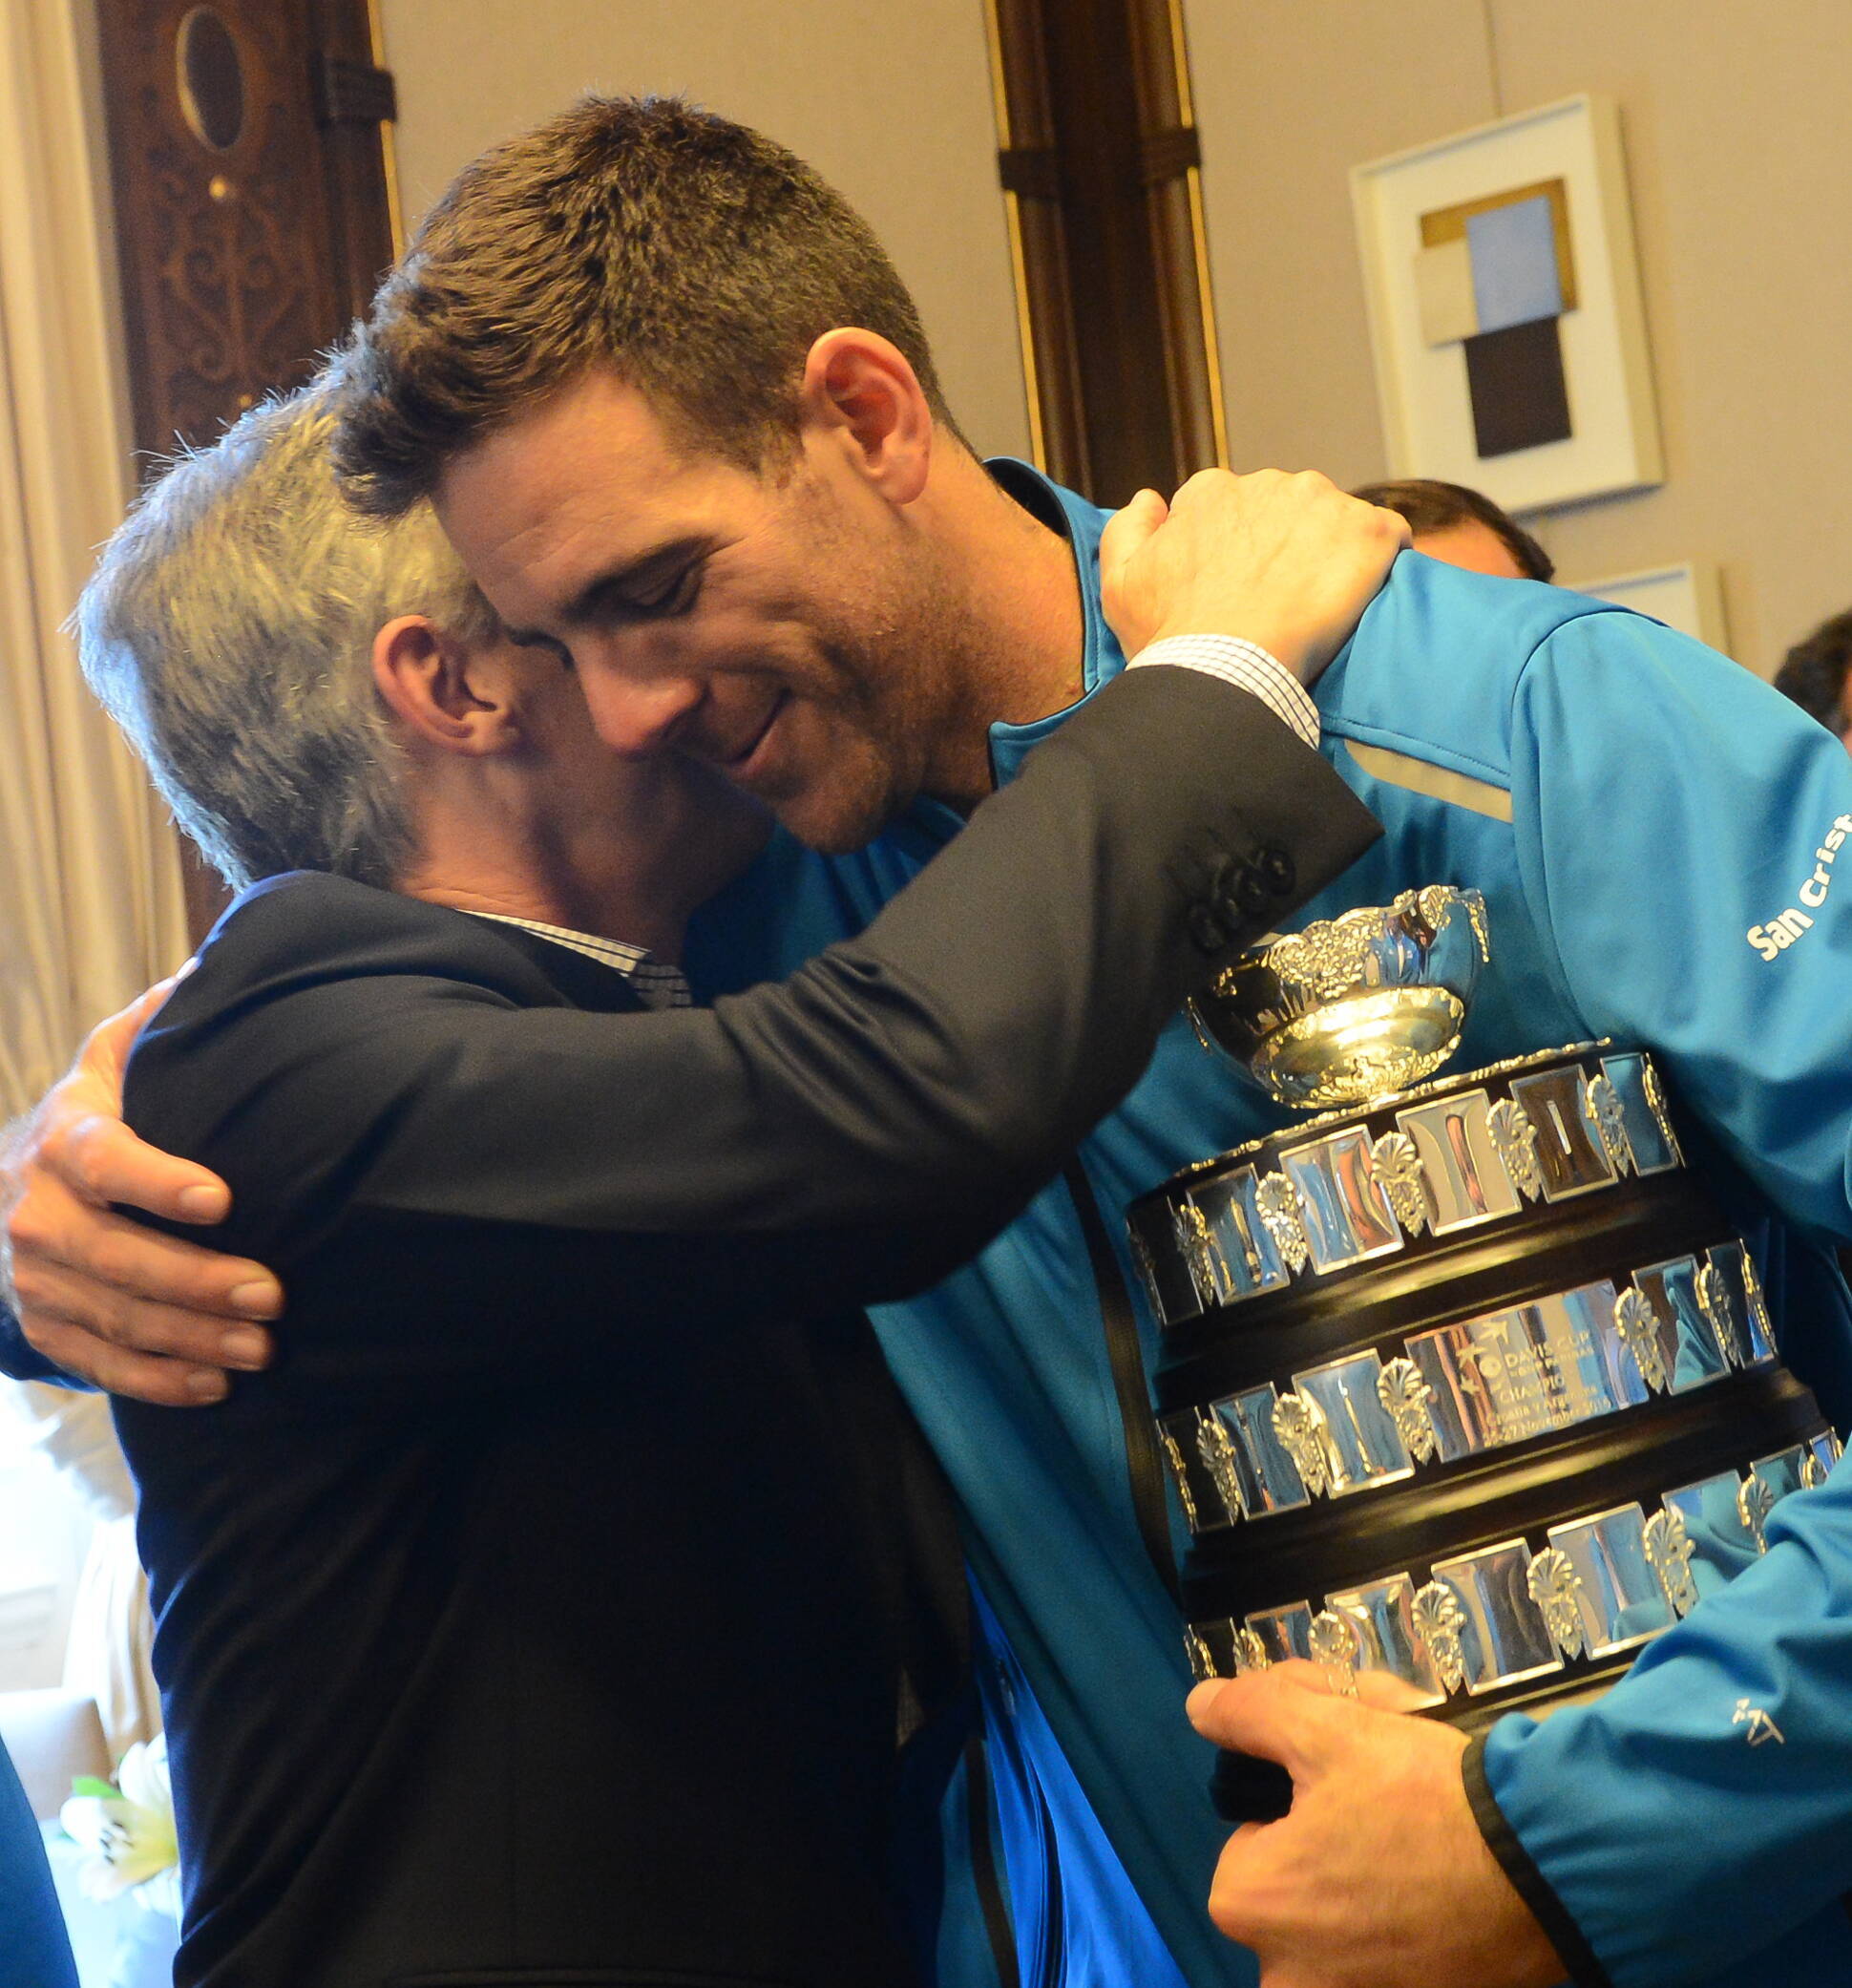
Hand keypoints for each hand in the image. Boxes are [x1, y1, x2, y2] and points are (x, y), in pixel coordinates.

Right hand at [1, 981, 280, 1404]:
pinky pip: (100, 1363)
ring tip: (264, 1346)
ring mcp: (36, 1276)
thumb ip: (159, 1022)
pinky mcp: (46, 1325)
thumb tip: (211, 970)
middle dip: (198, 1280)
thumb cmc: (94, 1115)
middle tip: (275, 1293)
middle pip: (116, 1256)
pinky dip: (158, 1379)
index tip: (224, 1199)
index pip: (105, 1160)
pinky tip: (217, 1384)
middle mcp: (38, 1212)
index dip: (158, 1182)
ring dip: (192, 1337)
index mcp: (64, 1138)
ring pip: (115, 1316)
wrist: (6, 1187)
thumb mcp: (111, 1058)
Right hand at [1100, 468, 1409, 683]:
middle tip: (1283, 601)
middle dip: (1290, 545)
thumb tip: (1150, 498)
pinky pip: (1389, 538)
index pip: (1235, 508)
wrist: (1229, 669)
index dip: (1239, 548)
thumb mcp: (1119, 585)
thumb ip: (1128, 530)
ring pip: (1337, 521)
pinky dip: (1382, 563)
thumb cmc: (1171, 636)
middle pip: (1289, 509)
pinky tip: (1367, 598)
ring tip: (1322, 606)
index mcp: (1212, 492)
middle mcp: (1269, 483)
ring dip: (1334, 553)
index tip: (1242, 587)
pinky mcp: (1370, 533)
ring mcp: (1324, 504)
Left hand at [1187, 1664, 1566, 1987]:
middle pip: (1297, 1885)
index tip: (1343, 1786)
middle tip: (1391, 1804)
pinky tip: (1447, 1883)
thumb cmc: (1424, 1795)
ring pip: (1344, 1925)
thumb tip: (1201, 1706)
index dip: (1293, 1804)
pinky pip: (1393, 1957)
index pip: (1250, 1841)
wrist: (1549, 1867)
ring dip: (1373, 1881)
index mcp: (1251, 1905)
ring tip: (1426, 1837)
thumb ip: (1250, 1711)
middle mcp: (1291, 1976)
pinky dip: (1412, 1921)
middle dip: (1335, 1841)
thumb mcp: (1327, 1725)